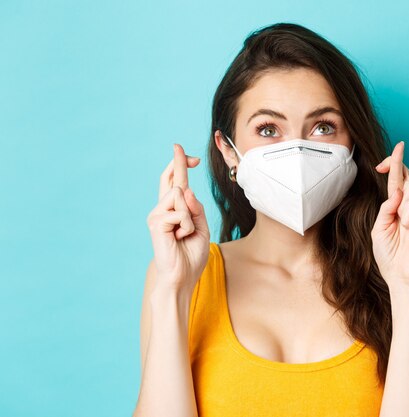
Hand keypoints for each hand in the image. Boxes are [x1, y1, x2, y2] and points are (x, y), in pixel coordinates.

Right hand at [146, 143, 210, 293]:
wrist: (182, 276)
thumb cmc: (191, 255)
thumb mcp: (201, 227)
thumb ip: (196, 208)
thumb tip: (186, 190)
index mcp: (173, 210)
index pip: (174, 183)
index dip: (179, 166)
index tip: (184, 151)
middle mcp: (162, 209)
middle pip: (171, 180)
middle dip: (178, 162)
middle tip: (178, 146)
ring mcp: (157, 214)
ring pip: (180, 196)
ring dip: (191, 216)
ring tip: (185, 233)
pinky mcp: (155, 222)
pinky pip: (180, 213)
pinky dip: (187, 226)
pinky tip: (180, 238)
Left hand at [371, 141, 408, 290]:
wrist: (400, 276)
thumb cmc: (389, 255)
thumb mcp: (379, 228)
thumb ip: (386, 208)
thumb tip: (399, 190)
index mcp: (398, 208)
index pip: (399, 182)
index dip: (396, 164)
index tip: (395, 150)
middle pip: (407, 178)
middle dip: (398, 163)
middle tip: (399, 147)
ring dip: (400, 203)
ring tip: (402, 223)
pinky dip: (407, 216)